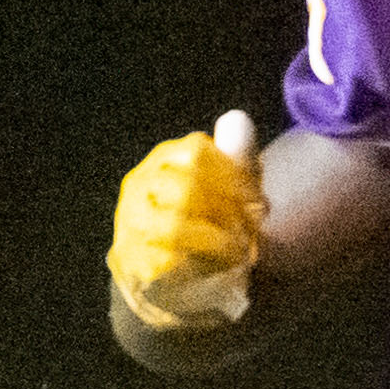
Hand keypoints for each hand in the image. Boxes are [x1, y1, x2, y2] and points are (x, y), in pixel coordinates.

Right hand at [109, 111, 264, 326]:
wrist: (169, 270)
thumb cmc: (205, 218)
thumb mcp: (227, 187)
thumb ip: (237, 158)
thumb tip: (238, 118)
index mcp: (166, 160)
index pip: (197, 153)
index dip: (234, 175)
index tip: (258, 199)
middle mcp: (141, 185)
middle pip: (188, 188)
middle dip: (228, 211)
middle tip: (253, 229)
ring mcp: (131, 222)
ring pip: (175, 227)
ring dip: (216, 241)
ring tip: (239, 251)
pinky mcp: (131, 259)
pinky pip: (165, 262)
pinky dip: (199, 266)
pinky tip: (218, 269)